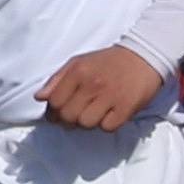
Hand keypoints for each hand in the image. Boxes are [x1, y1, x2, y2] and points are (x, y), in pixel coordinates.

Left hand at [36, 45, 165, 130]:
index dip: (54, 112)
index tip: (60, 113)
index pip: (55, 102)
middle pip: (68, 116)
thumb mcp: (79, 62)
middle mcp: (92, 84)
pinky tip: (110, 114)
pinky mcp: (126, 108)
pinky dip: (107, 124)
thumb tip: (40, 97)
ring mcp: (110, 96)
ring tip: (95, 113)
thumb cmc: (108, 61)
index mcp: (78, 72)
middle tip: (78, 115)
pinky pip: (107, 127)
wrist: (144, 56)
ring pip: (86, 124)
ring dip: (88, 122)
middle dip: (69, 120)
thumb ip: (57, 79)